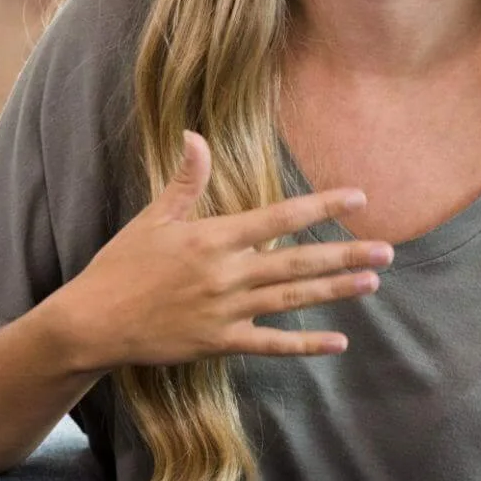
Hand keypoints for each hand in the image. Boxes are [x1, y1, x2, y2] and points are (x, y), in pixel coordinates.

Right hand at [45, 131, 393, 372]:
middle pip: (298, 260)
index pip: (279, 217)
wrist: (93, 321)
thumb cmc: (121, 266)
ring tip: (372, 282)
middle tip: (387, 250)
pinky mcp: (219, 342)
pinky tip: (338, 341)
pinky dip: (305, 344)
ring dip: (335, 290)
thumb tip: (196, 136)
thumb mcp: (151, 219)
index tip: (357, 198)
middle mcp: (226, 273)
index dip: (321, 207)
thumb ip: (183, 181)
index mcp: (213, 238)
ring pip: (292, 298)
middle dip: (345, 254)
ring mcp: (225, 310)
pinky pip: (271, 344)